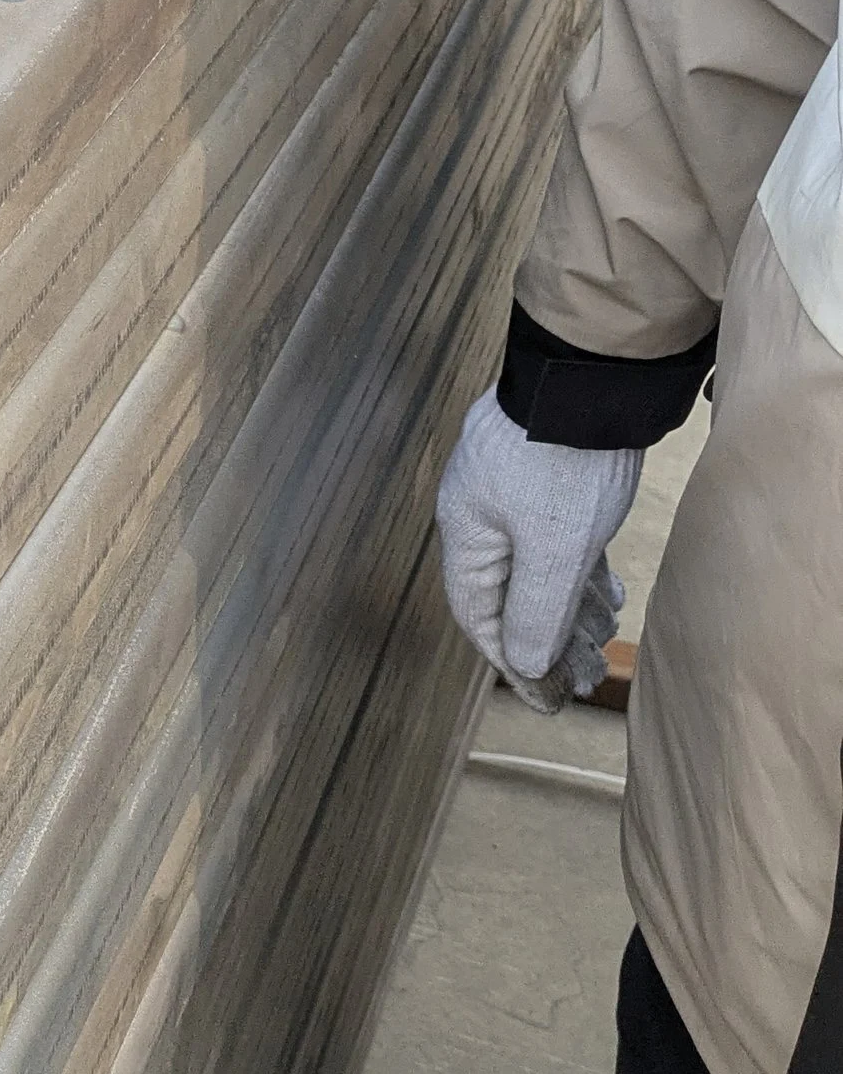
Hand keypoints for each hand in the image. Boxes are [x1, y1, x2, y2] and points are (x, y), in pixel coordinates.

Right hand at [436, 387, 640, 709]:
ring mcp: (511, 491)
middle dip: (548, 640)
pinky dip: (578, 572)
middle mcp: (480, 513)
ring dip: (569, 608)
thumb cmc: (565, 459)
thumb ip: (534, 612)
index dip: (511, 663)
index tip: (547, 699)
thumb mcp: (554, 549)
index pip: (478, 616)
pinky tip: (607, 590)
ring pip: (536, 566)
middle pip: (508, 594)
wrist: (592, 374)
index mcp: (466, 531)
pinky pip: (554, 540)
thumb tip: (520, 662)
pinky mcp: (545, 475)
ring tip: (606, 638)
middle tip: (588, 676)